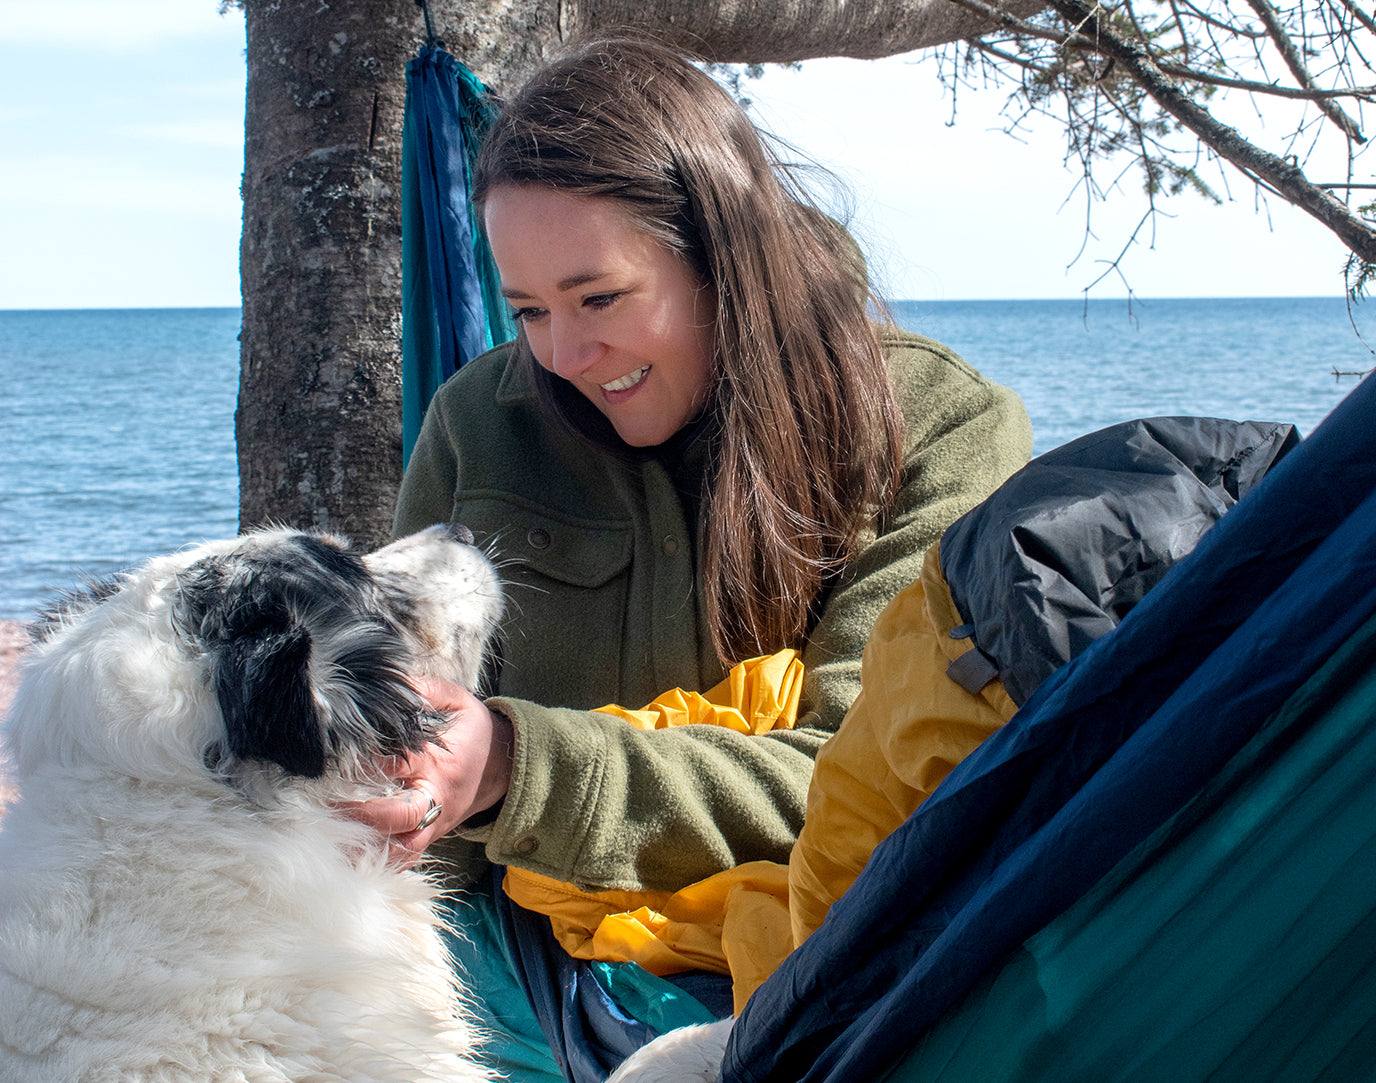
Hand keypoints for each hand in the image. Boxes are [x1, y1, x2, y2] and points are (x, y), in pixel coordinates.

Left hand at [340, 677, 512, 866]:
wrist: (501, 767)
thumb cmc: (472, 731)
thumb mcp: (456, 701)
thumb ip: (423, 690)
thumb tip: (388, 681)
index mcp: (440, 762)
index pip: (403, 765)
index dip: (371, 765)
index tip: (337, 760)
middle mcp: (437, 797)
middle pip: (401, 817)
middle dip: (363, 816)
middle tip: (326, 809)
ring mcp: (434, 822)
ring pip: (401, 848)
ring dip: (367, 848)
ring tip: (330, 841)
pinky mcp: (429, 837)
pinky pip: (404, 859)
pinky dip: (378, 863)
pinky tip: (347, 859)